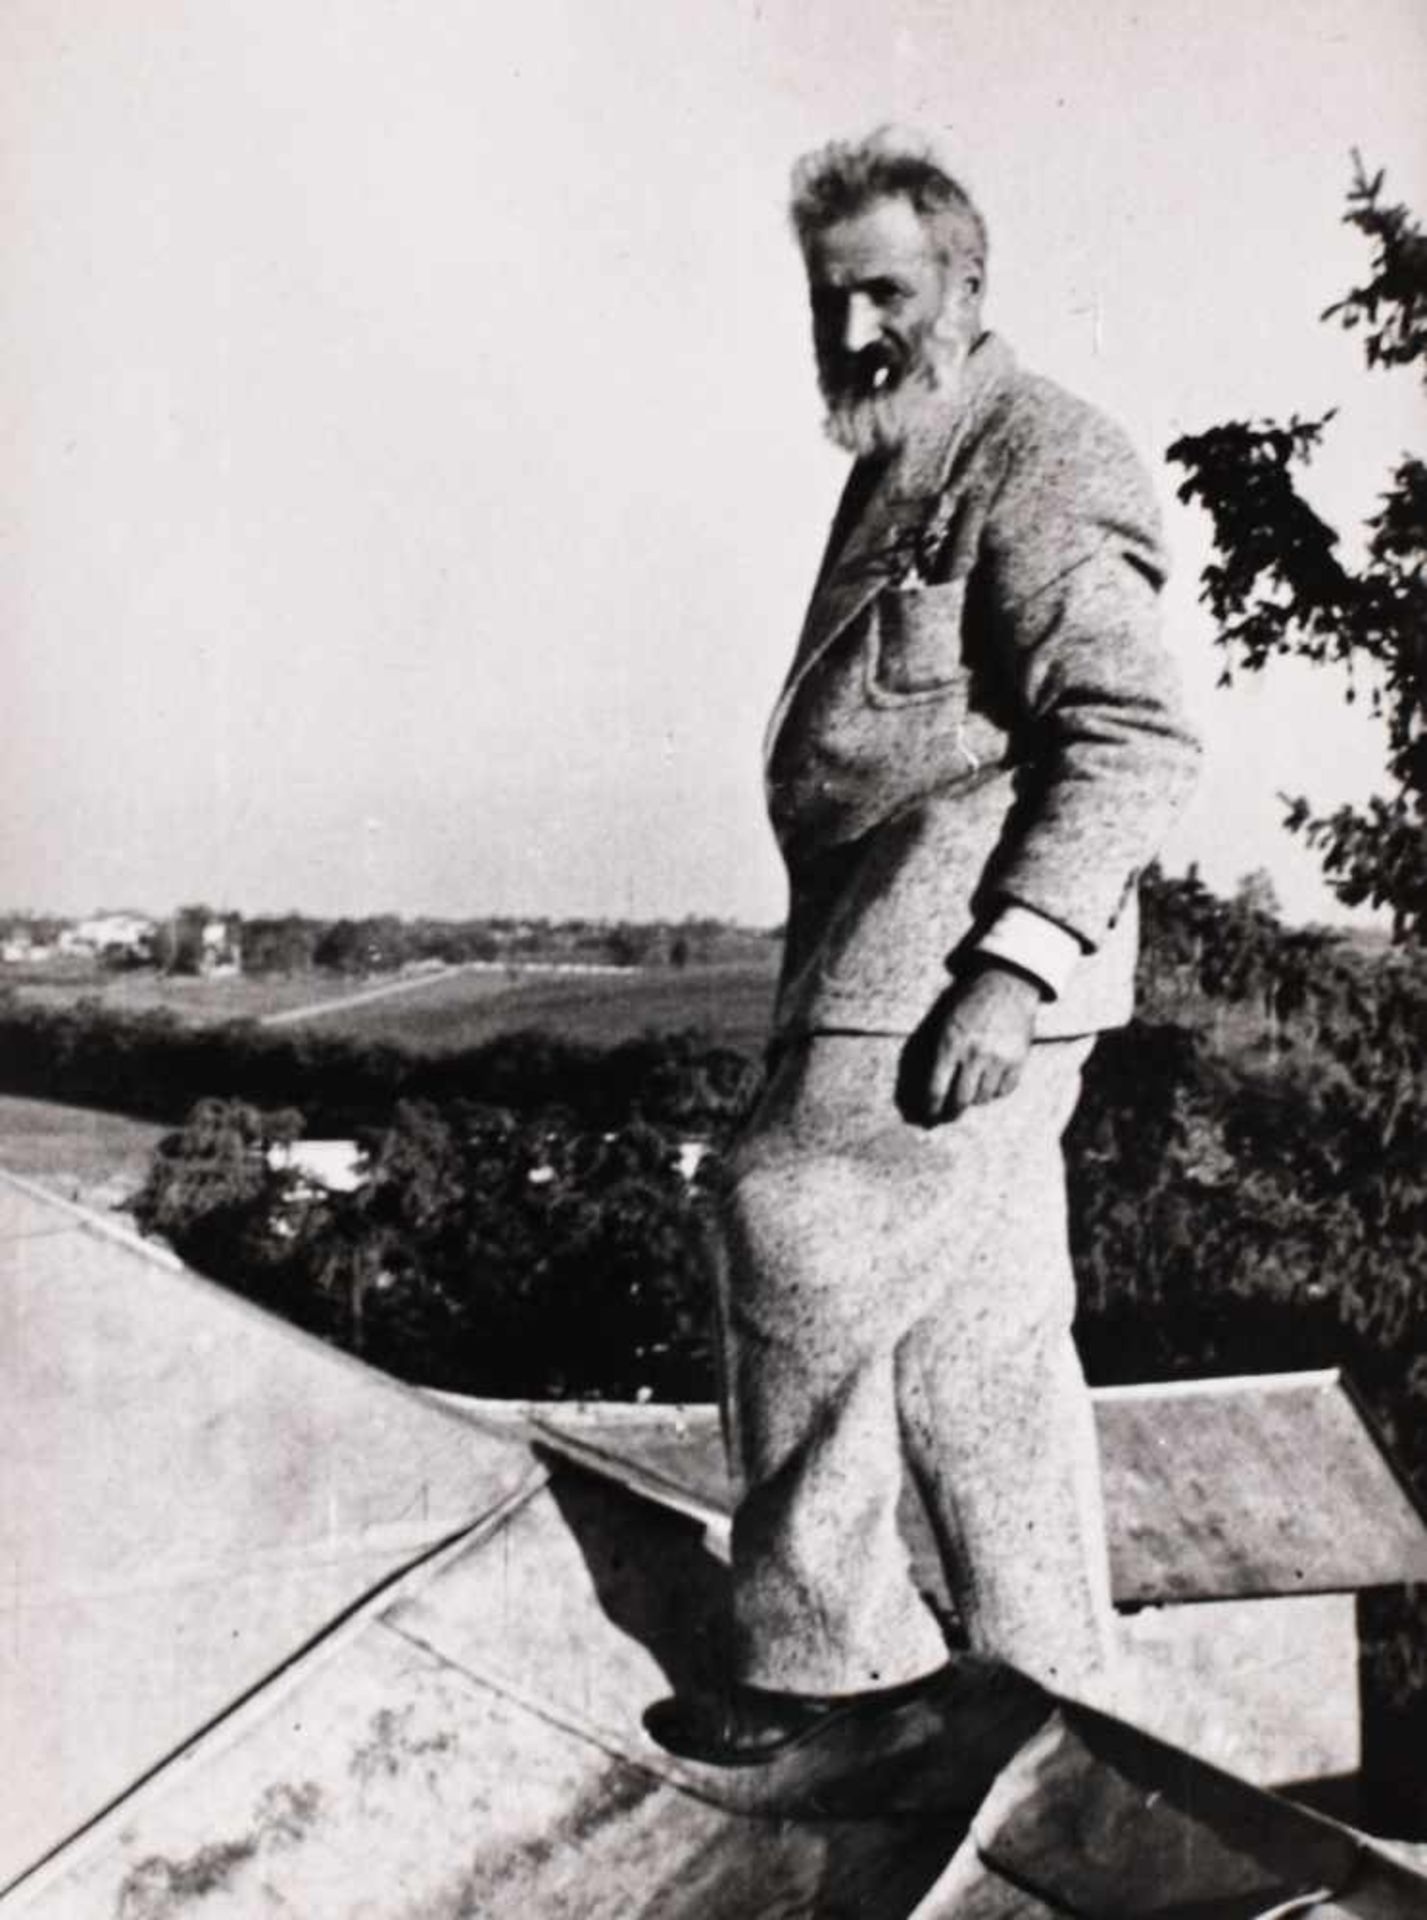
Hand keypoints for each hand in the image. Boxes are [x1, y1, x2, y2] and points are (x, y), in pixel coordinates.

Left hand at [896, 965, 1040, 1125]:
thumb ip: (935, 1054)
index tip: (926, 1117)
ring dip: (973, 1100)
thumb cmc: (968, 1002)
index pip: (936, 1090)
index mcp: (950, 1044)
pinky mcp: (1018, 1061)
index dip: (929, 1109)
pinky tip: (988, 1083)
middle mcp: (974, 1055)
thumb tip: (926, 1089)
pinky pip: (1004, 1091)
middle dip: (950, 1113)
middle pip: (960, 1101)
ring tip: (968, 1093)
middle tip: (946, 1116)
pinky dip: (994, 1092)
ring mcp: (999, 1059)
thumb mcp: (943, 1022)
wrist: (1007, 984)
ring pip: (983, 1098)